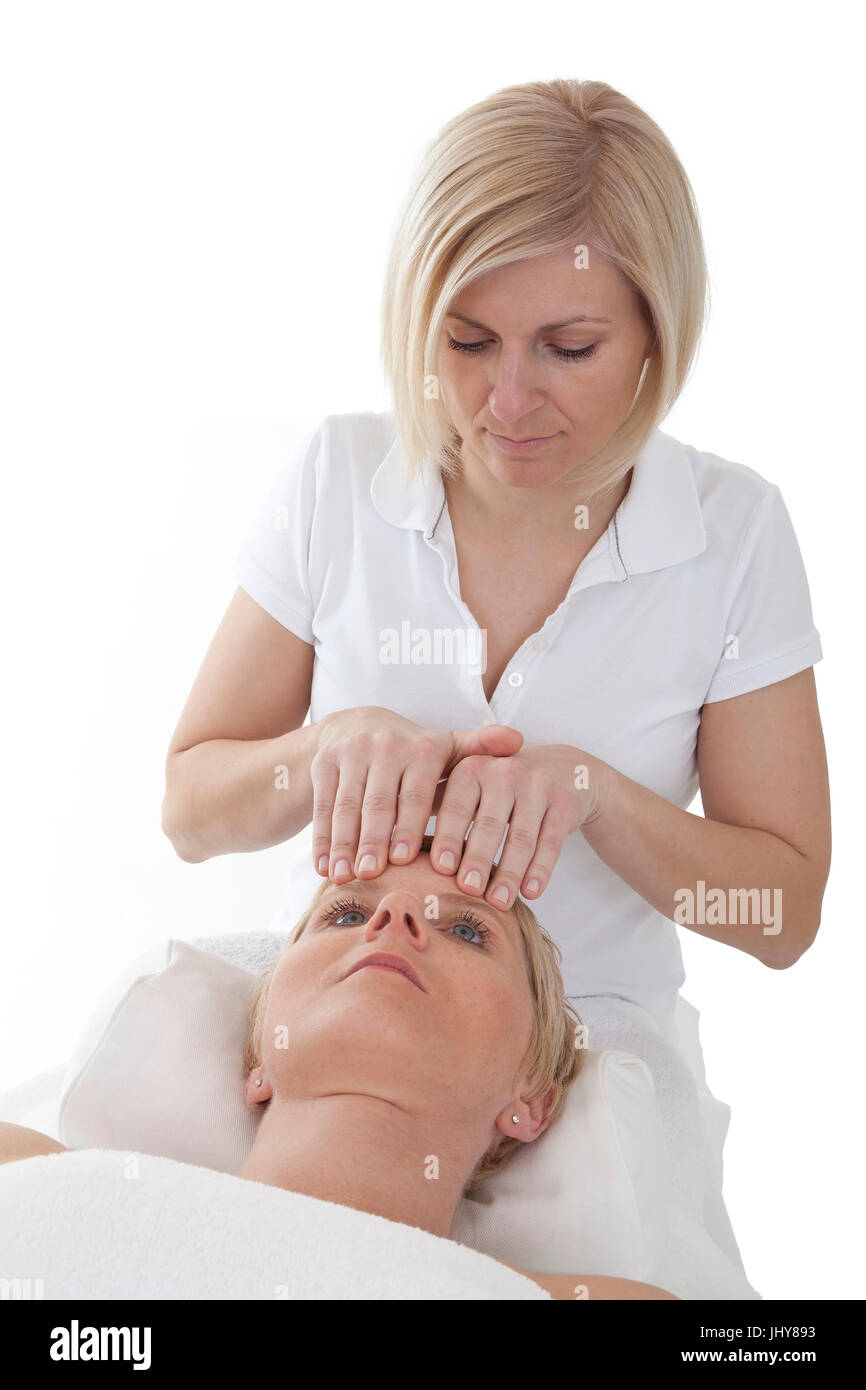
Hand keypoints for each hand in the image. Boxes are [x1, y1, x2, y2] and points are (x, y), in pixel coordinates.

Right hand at [309, 706, 523, 883]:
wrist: (355, 726)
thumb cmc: (413, 752)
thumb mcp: (446, 748)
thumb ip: (480, 750)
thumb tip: (518, 740)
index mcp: (421, 748)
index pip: (416, 793)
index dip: (408, 826)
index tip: (403, 859)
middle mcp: (384, 746)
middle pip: (378, 802)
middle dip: (372, 839)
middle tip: (372, 874)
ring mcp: (349, 754)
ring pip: (346, 806)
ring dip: (343, 844)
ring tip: (344, 876)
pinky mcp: (323, 764)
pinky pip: (322, 806)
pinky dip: (322, 839)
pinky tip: (323, 867)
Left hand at [429, 744, 604, 909]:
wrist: (562, 772)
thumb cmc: (499, 789)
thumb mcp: (468, 789)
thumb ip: (435, 808)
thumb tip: (390, 846)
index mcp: (472, 768)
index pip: (455, 807)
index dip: (447, 838)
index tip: (437, 869)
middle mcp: (504, 772)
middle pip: (488, 824)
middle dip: (477, 859)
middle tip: (467, 890)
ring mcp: (537, 786)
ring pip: (521, 836)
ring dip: (509, 872)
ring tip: (498, 902)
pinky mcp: (564, 803)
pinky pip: (550, 841)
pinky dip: (541, 869)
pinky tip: (531, 893)